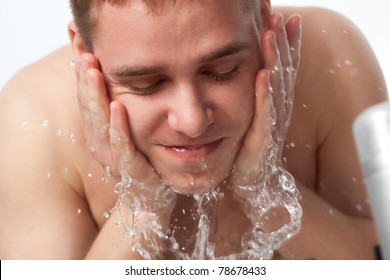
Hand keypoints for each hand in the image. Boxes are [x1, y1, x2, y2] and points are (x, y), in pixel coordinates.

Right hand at [75, 54, 175, 257]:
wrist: (150, 199)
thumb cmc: (139, 162)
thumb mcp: (125, 134)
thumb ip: (118, 112)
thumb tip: (115, 82)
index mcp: (99, 134)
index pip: (88, 100)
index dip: (83, 76)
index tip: (80, 49)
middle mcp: (101, 145)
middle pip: (90, 108)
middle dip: (86, 80)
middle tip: (83, 52)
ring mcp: (114, 158)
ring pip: (101, 124)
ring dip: (96, 98)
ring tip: (93, 72)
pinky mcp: (132, 169)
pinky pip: (123, 147)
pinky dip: (119, 128)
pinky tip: (118, 108)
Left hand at [221, 13, 302, 258]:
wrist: (240, 191)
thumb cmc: (237, 154)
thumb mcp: (239, 121)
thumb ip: (240, 98)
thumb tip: (233, 73)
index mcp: (266, 106)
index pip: (276, 68)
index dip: (280, 44)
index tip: (277, 16)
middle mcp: (272, 113)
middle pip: (280, 72)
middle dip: (281, 43)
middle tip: (279, 13)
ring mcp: (268, 128)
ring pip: (275, 88)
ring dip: (276, 60)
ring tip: (274, 32)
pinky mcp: (260, 144)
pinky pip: (264, 116)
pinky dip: (264, 95)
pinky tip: (264, 74)